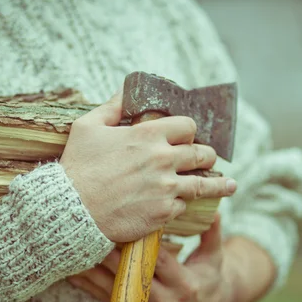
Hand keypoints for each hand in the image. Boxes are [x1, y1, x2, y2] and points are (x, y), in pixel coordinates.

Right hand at [60, 89, 236, 242]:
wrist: (70, 210)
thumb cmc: (77, 167)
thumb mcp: (88, 127)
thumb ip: (111, 106)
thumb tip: (124, 89)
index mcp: (147, 135)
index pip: (187, 126)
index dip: (188, 131)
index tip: (187, 136)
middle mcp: (163, 159)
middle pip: (202, 154)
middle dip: (207, 155)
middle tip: (208, 159)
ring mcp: (166, 187)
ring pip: (204, 184)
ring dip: (219, 184)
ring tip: (231, 186)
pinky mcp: (163, 212)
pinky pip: (182, 207)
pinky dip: (181, 205)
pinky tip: (184, 206)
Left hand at [67, 213, 234, 301]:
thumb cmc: (210, 275)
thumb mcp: (215, 255)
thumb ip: (212, 233)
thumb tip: (213, 209)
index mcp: (186, 285)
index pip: (159, 261)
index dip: (140, 244)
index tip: (124, 225)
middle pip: (132, 276)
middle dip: (111, 256)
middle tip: (92, 233)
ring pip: (116, 291)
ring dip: (95, 272)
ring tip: (76, 251)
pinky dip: (91, 287)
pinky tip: (74, 273)